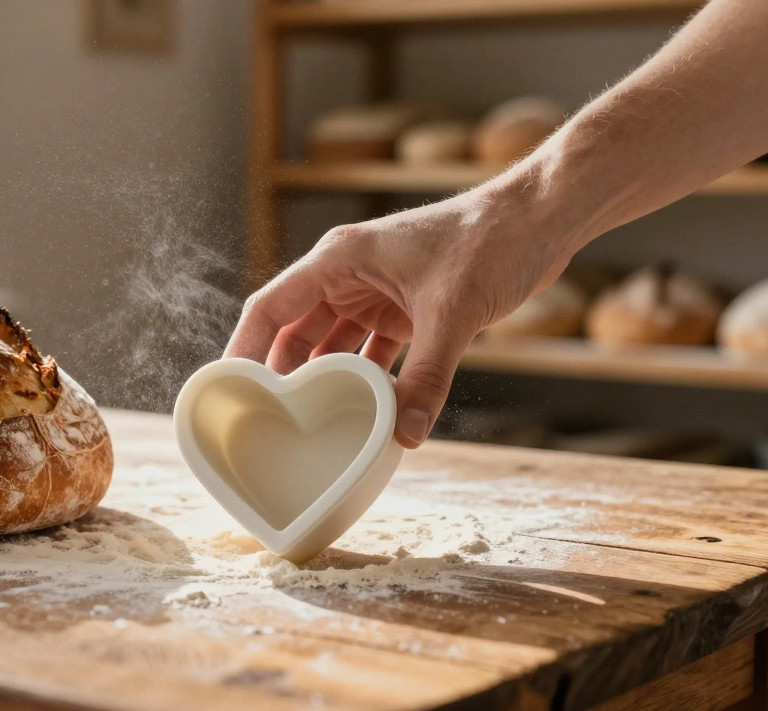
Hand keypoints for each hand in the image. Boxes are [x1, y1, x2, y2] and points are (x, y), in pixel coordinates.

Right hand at [225, 177, 577, 448]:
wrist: (540, 219)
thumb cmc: (489, 240)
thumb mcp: (452, 312)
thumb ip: (427, 375)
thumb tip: (408, 435)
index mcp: (339, 259)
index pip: (271, 306)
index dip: (243, 348)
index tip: (227, 390)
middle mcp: (348, 275)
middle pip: (295, 331)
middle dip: (282, 375)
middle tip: (268, 423)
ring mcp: (376, 293)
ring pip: (332, 345)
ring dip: (325, 382)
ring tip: (310, 427)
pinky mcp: (405, 308)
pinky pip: (371, 352)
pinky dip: (367, 381)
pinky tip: (365, 413)